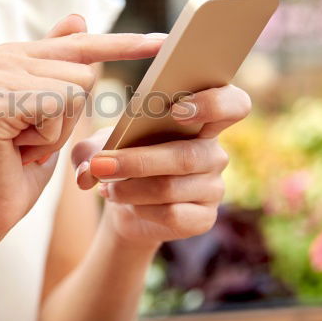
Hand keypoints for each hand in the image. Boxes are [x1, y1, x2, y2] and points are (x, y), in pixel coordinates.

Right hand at [0, 15, 164, 255]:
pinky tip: (19, 148)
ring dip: (59, 130)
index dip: (123, 44)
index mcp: (14, 54)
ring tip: (26, 143)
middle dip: (70, 116)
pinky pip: (56, 107)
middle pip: (84, 72)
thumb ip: (62, 67)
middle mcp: (0, 56)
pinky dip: (48, 138)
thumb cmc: (21, 162)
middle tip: (34, 138)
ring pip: (74, 90)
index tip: (163, 39)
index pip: (80, 44)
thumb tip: (78, 17)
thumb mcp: (53, 111)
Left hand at [73, 85, 250, 246]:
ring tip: (106, 187)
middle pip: (187, 156)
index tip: (178, 109)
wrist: (123, 204)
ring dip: (130, 189)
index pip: (232, 104)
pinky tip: (125, 205)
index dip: (215, 103)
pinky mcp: (204, 218)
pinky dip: (141, 210)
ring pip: (172, 188)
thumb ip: (89, 150)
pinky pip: (173, 215)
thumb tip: (89, 168)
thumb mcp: (99, 147)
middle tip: (101, 165)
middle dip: (138, 161)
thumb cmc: (120, 160)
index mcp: (200, 120)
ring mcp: (213, 187)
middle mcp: (213, 152)